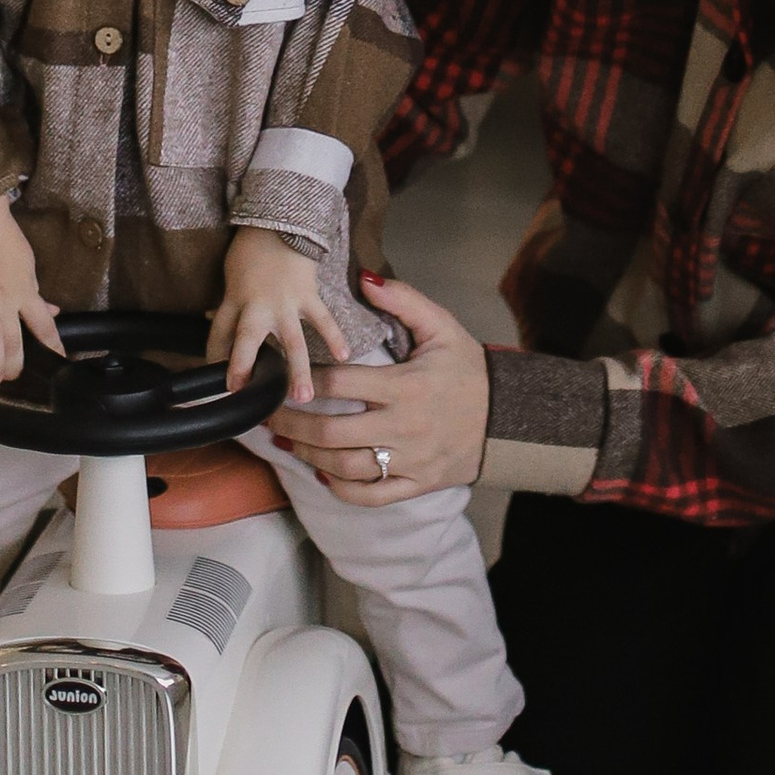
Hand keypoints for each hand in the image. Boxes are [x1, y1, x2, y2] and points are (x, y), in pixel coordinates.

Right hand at [0, 198, 62, 386]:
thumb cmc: (3, 239)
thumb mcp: (28, 266)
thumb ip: (35, 295)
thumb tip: (51, 312)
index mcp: (25, 293)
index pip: (44, 327)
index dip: (53, 348)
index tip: (58, 366)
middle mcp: (4, 299)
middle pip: (14, 338)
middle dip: (16, 363)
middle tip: (13, 380)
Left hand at [208, 229, 347, 403]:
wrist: (281, 220)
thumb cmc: (251, 248)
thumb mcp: (231, 274)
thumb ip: (229, 301)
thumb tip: (214, 319)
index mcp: (234, 300)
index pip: (218, 333)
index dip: (214, 358)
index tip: (217, 382)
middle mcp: (258, 305)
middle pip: (247, 338)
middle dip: (243, 365)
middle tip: (241, 391)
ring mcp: (285, 302)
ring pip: (292, 341)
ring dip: (298, 370)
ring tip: (303, 397)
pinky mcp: (308, 295)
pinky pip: (323, 319)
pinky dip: (334, 337)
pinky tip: (344, 357)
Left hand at [264, 277, 488, 503]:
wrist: (509, 418)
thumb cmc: (468, 369)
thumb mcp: (441, 326)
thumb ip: (403, 300)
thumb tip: (364, 278)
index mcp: (405, 386)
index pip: (340, 383)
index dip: (304, 380)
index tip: (279, 377)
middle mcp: (403, 426)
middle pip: (332, 431)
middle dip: (291, 424)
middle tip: (265, 414)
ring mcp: (409, 460)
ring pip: (346, 466)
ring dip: (308, 455)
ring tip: (285, 441)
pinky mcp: (417, 484)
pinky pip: (372, 495)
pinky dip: (342, 489)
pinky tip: (323, 474)